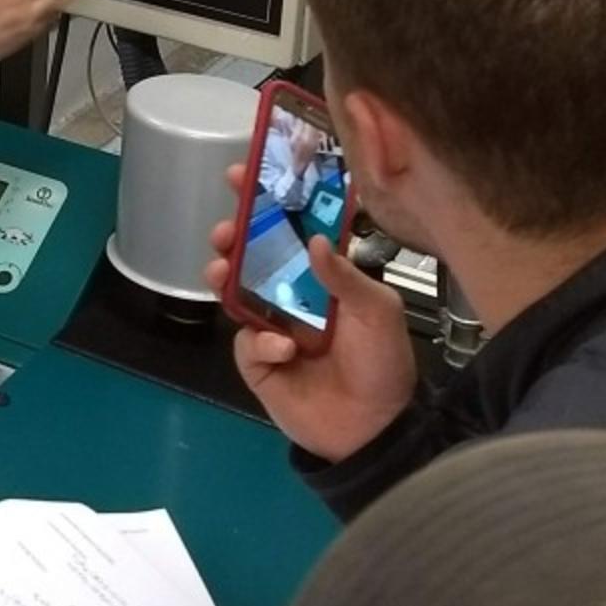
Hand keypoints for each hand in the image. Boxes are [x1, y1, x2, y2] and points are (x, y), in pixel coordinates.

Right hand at [205, 171, 416, 463]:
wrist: (375, 431)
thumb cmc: (384, 365)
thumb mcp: (379, 311)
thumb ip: (346, 276)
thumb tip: (314, 241)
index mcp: (325, 276)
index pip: (294, 227)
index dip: (271, 200)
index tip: (246, 175)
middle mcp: (294, 294)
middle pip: (254, 253)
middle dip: (234, 234)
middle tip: (226, 229)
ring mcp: (272, 326)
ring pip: (236, 290)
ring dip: (225, 274)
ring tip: (222, 269)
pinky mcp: (258, 362)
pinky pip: (246, 342)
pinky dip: (259, 341)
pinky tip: (283, 350)